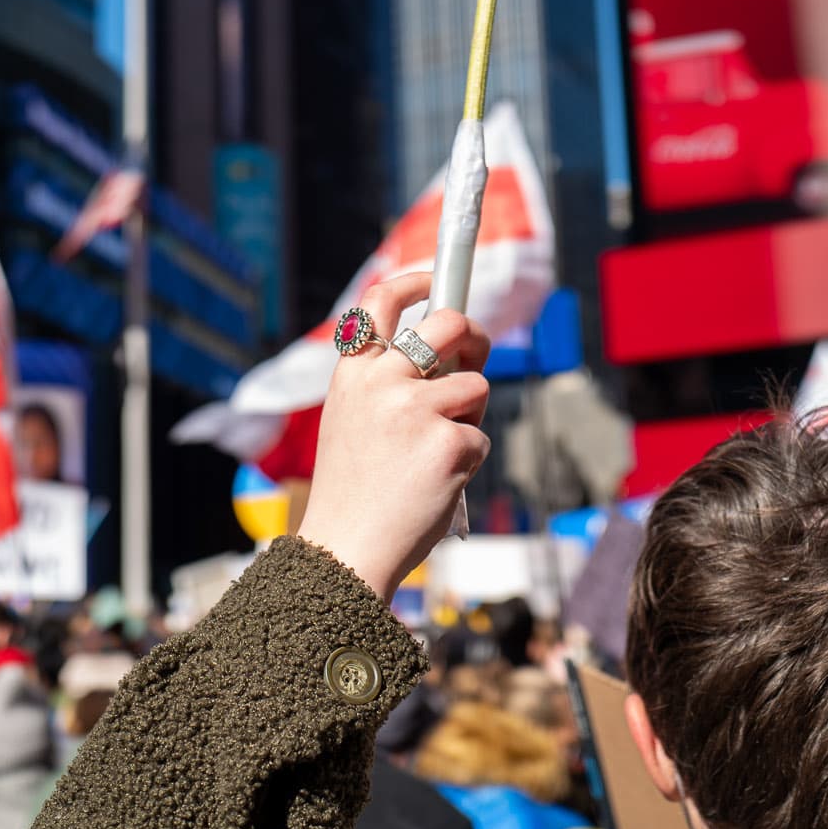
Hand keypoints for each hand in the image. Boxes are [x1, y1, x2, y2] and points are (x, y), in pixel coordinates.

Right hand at [298, 271, 490, 602]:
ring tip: (435, 453)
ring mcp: (417, 410)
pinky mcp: (450, 442)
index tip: (434, 280)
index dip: (413, 282)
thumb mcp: (353, 420)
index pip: (379, 303)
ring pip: (474, 387)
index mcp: (352, 374)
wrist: (347, 548)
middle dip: (473, 335)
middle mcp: (382, 382)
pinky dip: (467, 460)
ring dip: (469, 415)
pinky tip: (436, 483)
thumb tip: (449, 356)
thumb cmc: (355, 490)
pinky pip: (480, 436)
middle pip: (449, 324)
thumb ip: (387, 384)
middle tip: (474, 353)